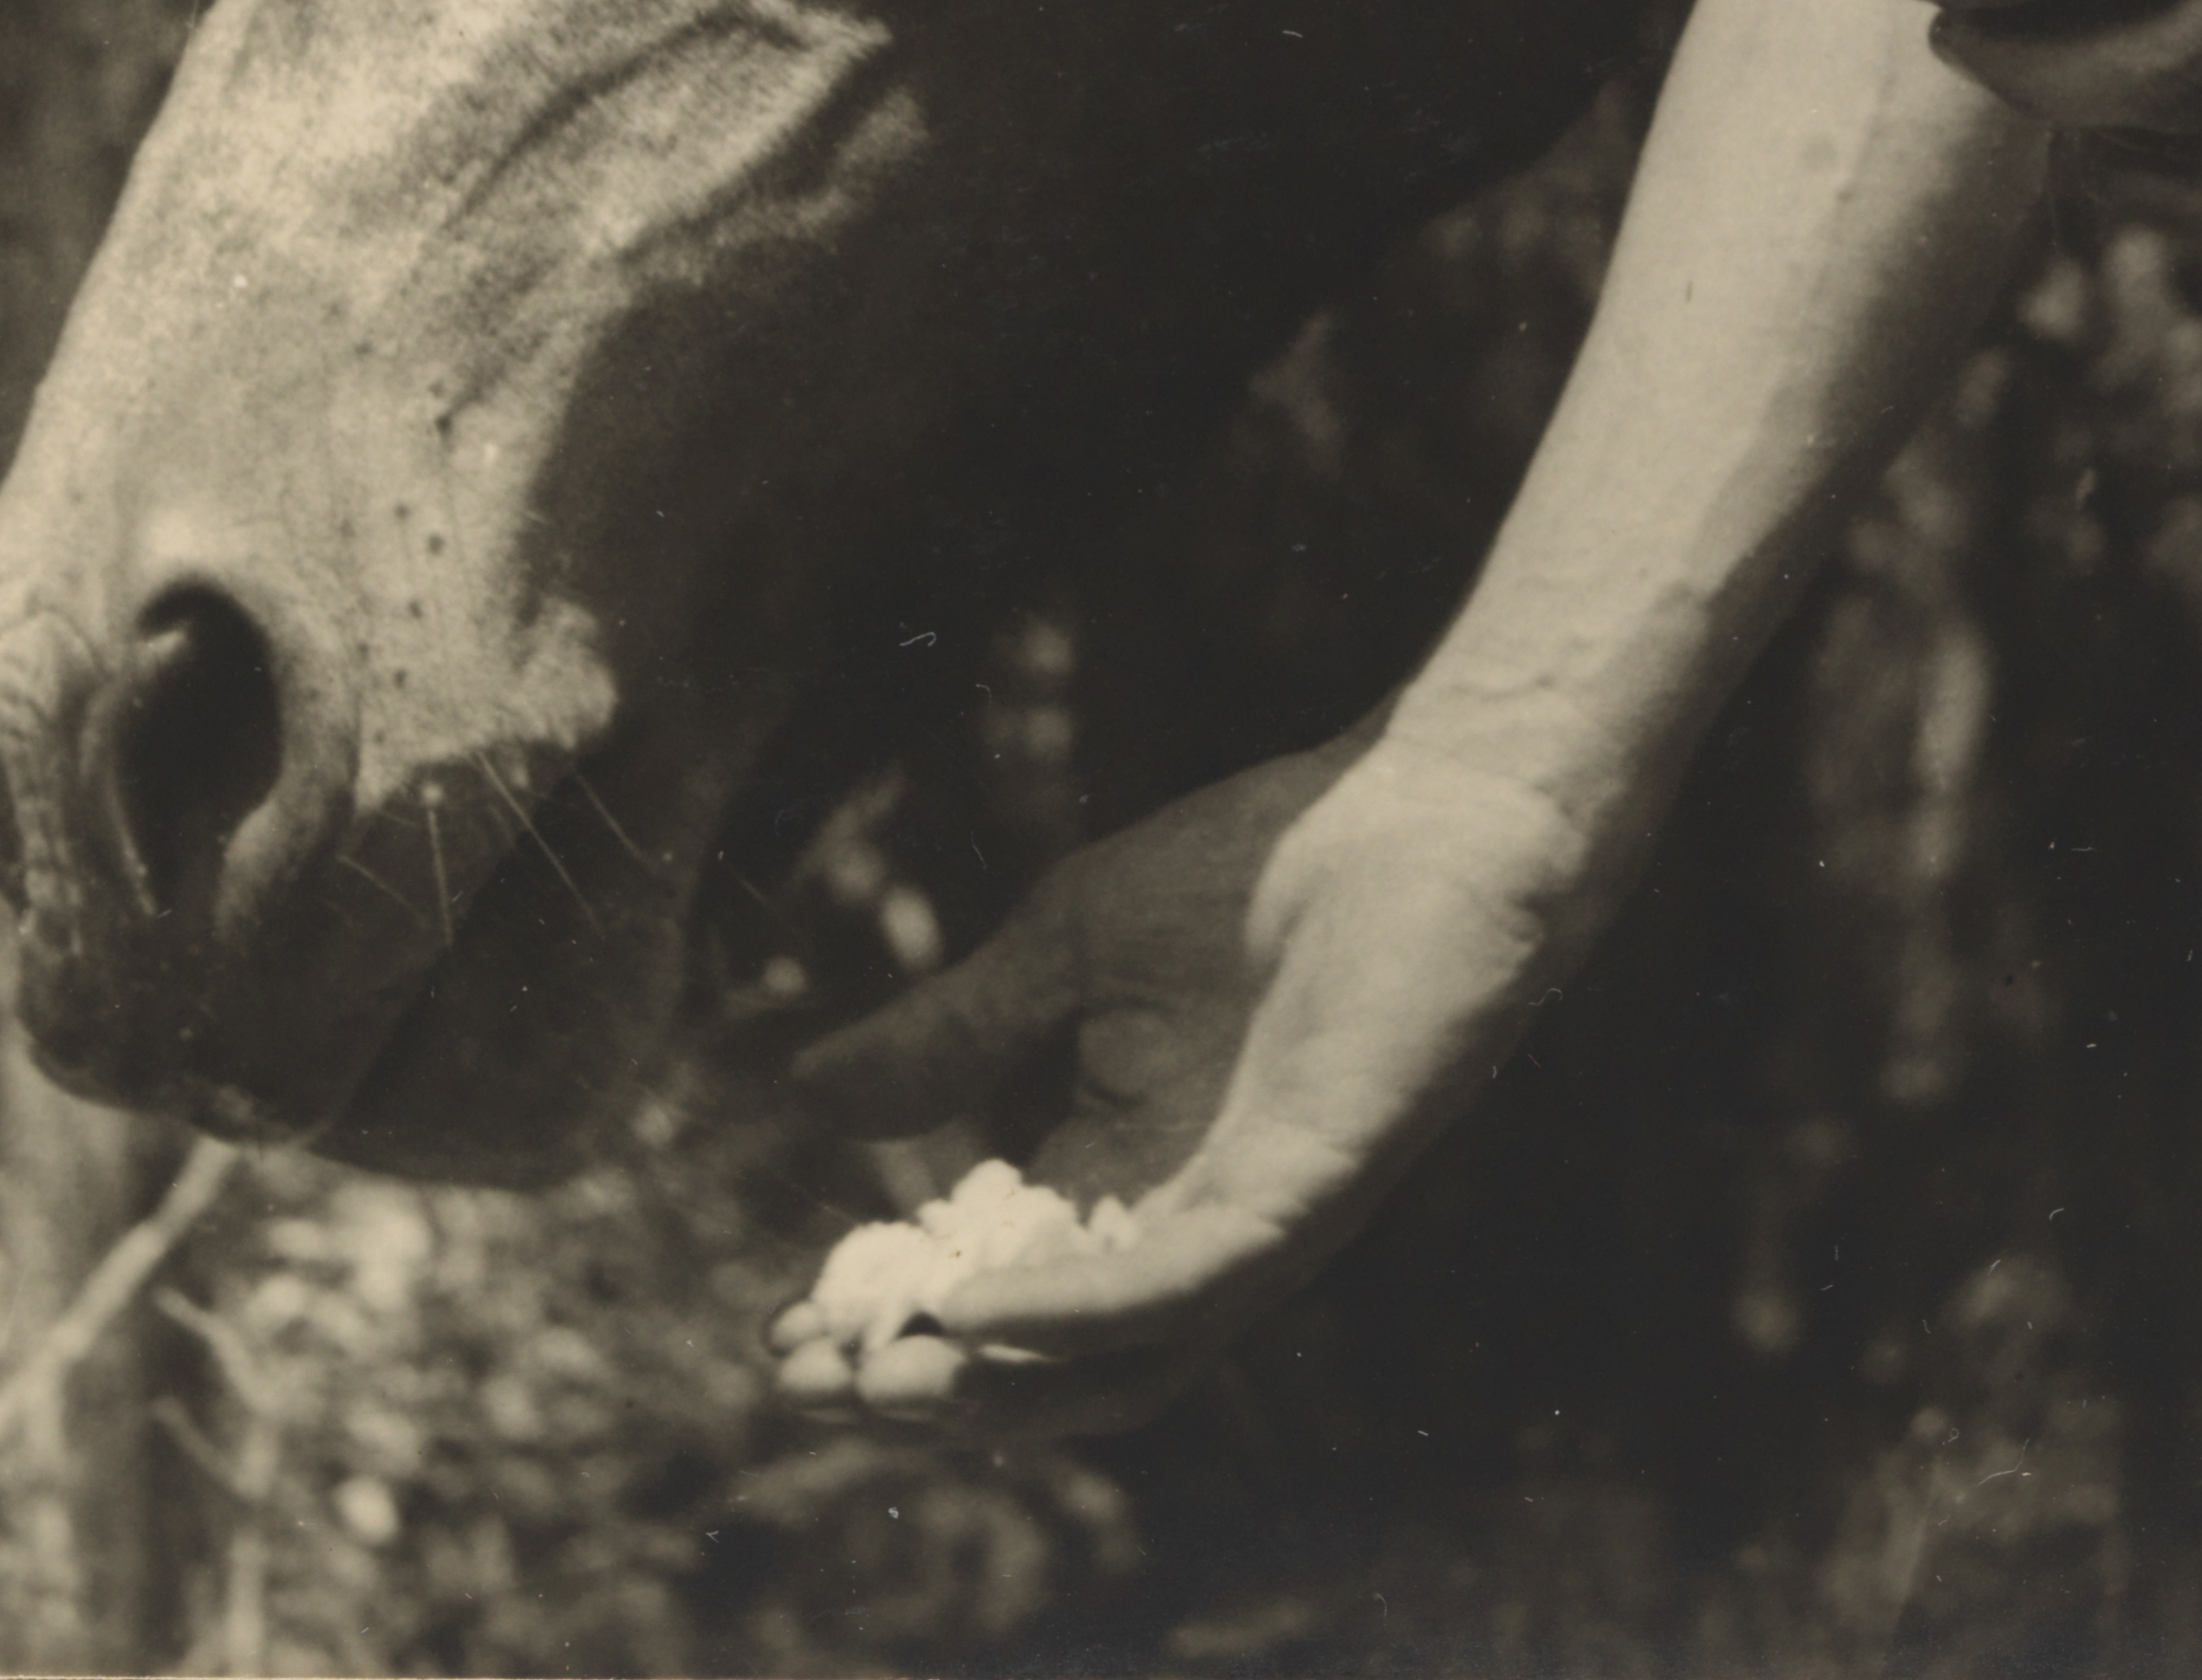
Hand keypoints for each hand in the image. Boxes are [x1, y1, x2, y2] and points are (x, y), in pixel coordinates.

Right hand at [768, 720, 1615, 1410]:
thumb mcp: (1065, 950)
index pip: (988, 1285)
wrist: (1422, 812)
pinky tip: (988, 1309)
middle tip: (804, 1383)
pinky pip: (1186, 1287)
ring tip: (880, 1381)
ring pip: (1113, 1362)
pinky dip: (1084, 1313)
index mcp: (1121, 1175)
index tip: (779, 1333)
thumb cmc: (1261, 869)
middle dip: (919, 1386)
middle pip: (1037, 1359)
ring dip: (991, 1388)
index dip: (887, 1321)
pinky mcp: (1306, 1195)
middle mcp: (1182, 1227)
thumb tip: (805, 1097)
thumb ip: (954, 1032)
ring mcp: (1248, 1223)